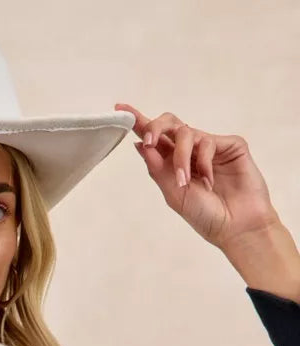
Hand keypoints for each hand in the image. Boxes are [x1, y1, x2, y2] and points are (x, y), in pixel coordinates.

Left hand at [114, 103, 280, 250]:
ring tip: (185, 181)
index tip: (120, 109)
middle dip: (155, 127)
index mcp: (172, 165)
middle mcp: (190, 152)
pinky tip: (210, 181)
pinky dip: (204, 163)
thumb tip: (139, 144)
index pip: (154, 139)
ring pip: (186, 133)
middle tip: (149, 140)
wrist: (235, 227)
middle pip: (169, 124)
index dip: (138, 122)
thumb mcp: (173, 193)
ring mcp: (210, 147)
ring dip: (181, 158)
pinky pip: (208, 143)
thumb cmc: (205, 216)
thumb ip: (157, 168)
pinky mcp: (230, 145)